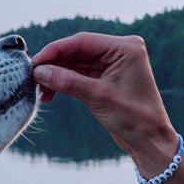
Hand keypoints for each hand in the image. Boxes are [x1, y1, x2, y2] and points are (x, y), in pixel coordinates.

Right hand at [32, 33, 183, 183]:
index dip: (55, 50)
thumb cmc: (135, 119)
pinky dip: (65, 82)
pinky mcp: (107, 78)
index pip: (83, 42)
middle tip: (33, 76)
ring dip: (57, 74)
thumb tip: (40, 72)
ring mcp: (114, 64)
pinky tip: (50, 93)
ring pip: (76, 63)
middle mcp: (121, 51)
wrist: (150, 141)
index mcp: (126, 48)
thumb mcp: (98, 97)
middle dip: (54, 63)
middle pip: (78, 50)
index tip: (35, 62)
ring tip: (39, 88)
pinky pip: (80, 74)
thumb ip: (68, 81)